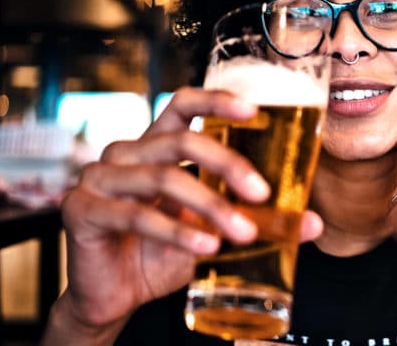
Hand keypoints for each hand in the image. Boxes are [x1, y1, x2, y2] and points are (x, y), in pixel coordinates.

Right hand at [57, 87, 322, 330]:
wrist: (114, 296)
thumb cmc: (161, 254)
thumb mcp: (211, 231)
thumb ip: (254, 221)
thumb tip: (314, 224)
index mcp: (154, 147)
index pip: (181, 105)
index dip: (215, 100)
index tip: (255, 109)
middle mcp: (126, 153)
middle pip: (181, 139)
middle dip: (229, 164)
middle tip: (263, 193)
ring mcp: (100, 178)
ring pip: (165, 177)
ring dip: (211, 205)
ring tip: (244, 232)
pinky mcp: (83, 210)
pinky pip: (137, 215)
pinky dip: (178, 231)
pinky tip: (206, 246)